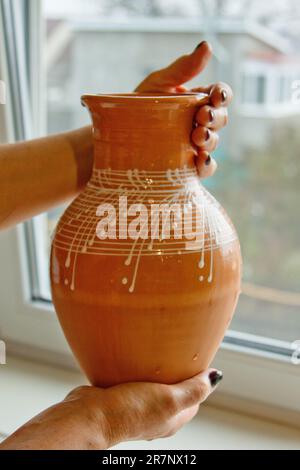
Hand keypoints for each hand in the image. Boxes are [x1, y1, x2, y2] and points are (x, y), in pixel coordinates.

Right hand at [0, 369, 221, 449]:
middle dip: (178, 369)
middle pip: (175, 387)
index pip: (195, 394)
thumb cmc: (129, 412)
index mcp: (174, 417)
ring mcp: (138, 405)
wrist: (90, 416)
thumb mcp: (170, 399)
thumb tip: (217, 377)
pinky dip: (138, 368)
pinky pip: (135, 378)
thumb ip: (194, 389)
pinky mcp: (121, 395)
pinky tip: (134, 355)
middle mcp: (158, 413)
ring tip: (157, 347)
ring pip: (154, 382)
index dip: (199, 376)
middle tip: (178, 346)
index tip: (199, 354)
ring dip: (156, 368)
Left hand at [135, 41, 232, 178]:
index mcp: (195, 100)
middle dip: (215, 118)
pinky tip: (200, 160)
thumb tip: (207, 46)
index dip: (222, 94)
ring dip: (210, 139)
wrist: (114, 136)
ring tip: (196, 137)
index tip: (215, 96)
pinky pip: (206, 167)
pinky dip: (207, 164)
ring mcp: (193, 145)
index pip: (219, 95)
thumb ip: (183, 68)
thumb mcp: (158, 84)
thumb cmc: (136, 106)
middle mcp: (197, 122)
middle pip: (220, 119)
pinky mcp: (187, 166)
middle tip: (201, 118)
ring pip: (214, 142)